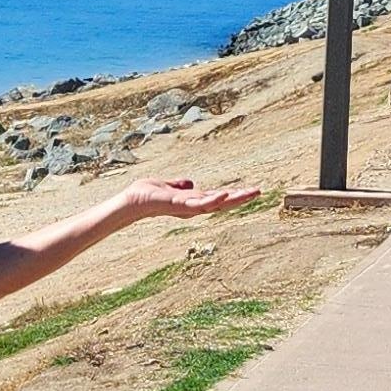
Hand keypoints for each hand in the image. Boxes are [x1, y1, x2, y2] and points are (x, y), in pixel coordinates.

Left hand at [123, 176, 259, 220]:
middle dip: (241, 198)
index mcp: (193, 201)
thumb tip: (190, 183)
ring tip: (249, 193)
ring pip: (214, 204)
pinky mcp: (178, 205)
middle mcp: (193, 207)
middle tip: (259, 191)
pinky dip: (212, 200)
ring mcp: (187, 208)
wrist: (130, 202)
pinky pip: (198, 204)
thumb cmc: (145, 194)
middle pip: (222, 203)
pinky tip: (224, 194)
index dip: (235, 195)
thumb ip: (179, 185)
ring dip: (233, 199)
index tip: (252, 190)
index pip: (218, 198)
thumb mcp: (167, 186)